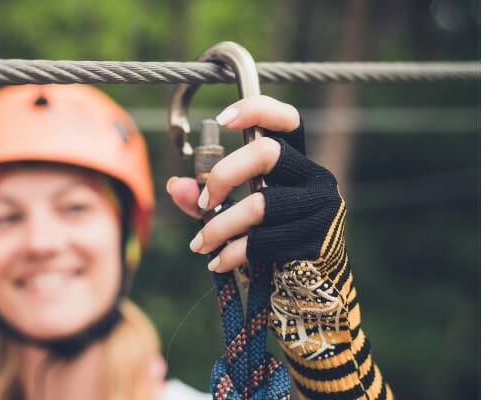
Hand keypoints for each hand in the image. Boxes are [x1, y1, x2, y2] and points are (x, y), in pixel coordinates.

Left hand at [166, 95, 302, 271]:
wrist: (307, 287)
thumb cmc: (267, 237)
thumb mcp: (233, 212)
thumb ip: (206, 197)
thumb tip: (175, 186)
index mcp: (296, 162)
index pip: (287, 120)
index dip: (257, 111)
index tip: (221, 120)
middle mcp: (315, 177)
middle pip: (268, 152)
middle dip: (224, 175)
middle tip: (206, 203)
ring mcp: (322, 208)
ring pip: (260, 204)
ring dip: (220, 227)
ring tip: (200, 244)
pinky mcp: (317, 239)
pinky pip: (264, 241)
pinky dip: (232, 254)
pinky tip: (217, 262)